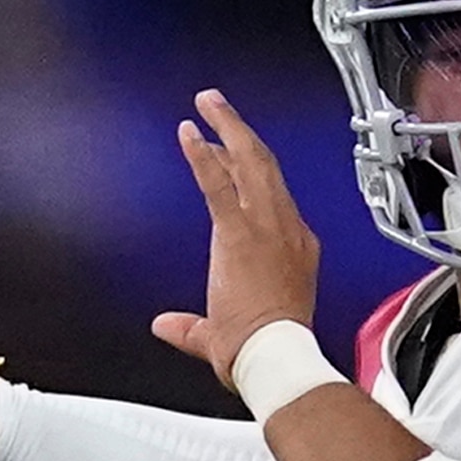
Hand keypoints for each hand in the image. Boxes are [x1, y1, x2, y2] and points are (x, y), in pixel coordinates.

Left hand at [151, 89, 320, 386]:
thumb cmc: (266, 349)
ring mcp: (265, 227)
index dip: (248, 171)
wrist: (275, 356)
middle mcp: (285, 230)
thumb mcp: (225, 334)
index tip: (227, 154)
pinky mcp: (239, 232)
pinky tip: (189, 133)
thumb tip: (166, 326)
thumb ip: (191, 327)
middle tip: (220, 109)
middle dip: (241, 133)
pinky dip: (202, 155)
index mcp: (294, 248)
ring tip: (209, 103)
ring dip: (228, 127)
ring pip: (250, 162)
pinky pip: (219, 184)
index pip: (271, 196)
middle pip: (264, 167)